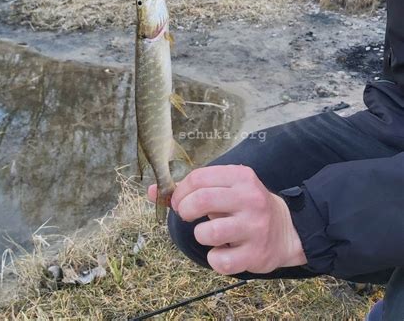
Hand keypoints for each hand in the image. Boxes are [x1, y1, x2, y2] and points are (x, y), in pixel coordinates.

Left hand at [148, 165, 306, 274]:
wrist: (285, 230)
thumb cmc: (245, 206)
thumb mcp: (224, 188)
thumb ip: (189, 188)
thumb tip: (152, 191)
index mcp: (241, 176)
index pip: (199, 177)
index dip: (180, 191)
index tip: (179, 202)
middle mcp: (250, 199)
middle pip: (201, 200)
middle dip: (184, 210)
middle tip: (187, 216)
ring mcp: (254, 227)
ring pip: (208, 233)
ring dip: (200, 235)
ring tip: (209, 234)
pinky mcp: (256, 254)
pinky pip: (219, 261)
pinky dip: (214, 258)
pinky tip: (222, 251)